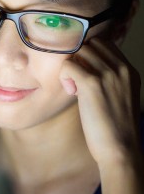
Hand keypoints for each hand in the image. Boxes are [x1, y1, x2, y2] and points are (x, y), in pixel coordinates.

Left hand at [59, 37, 141, 165]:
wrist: (120, 149)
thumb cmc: (115, 126)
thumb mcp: (119, 96)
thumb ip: (109, 79)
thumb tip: (85, 68)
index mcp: (128, 70)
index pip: (103, 44)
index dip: (88, 55)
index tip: (84, 72)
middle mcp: (120, 68)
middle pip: (90, 44)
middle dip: (79, 59)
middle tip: (77, 80)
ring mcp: (107, 74)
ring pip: (78, 51)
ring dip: (71, 67)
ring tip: (74, 87)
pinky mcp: (92, 84)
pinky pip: (69, 65)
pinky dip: (64, 76)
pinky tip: (71, 92)